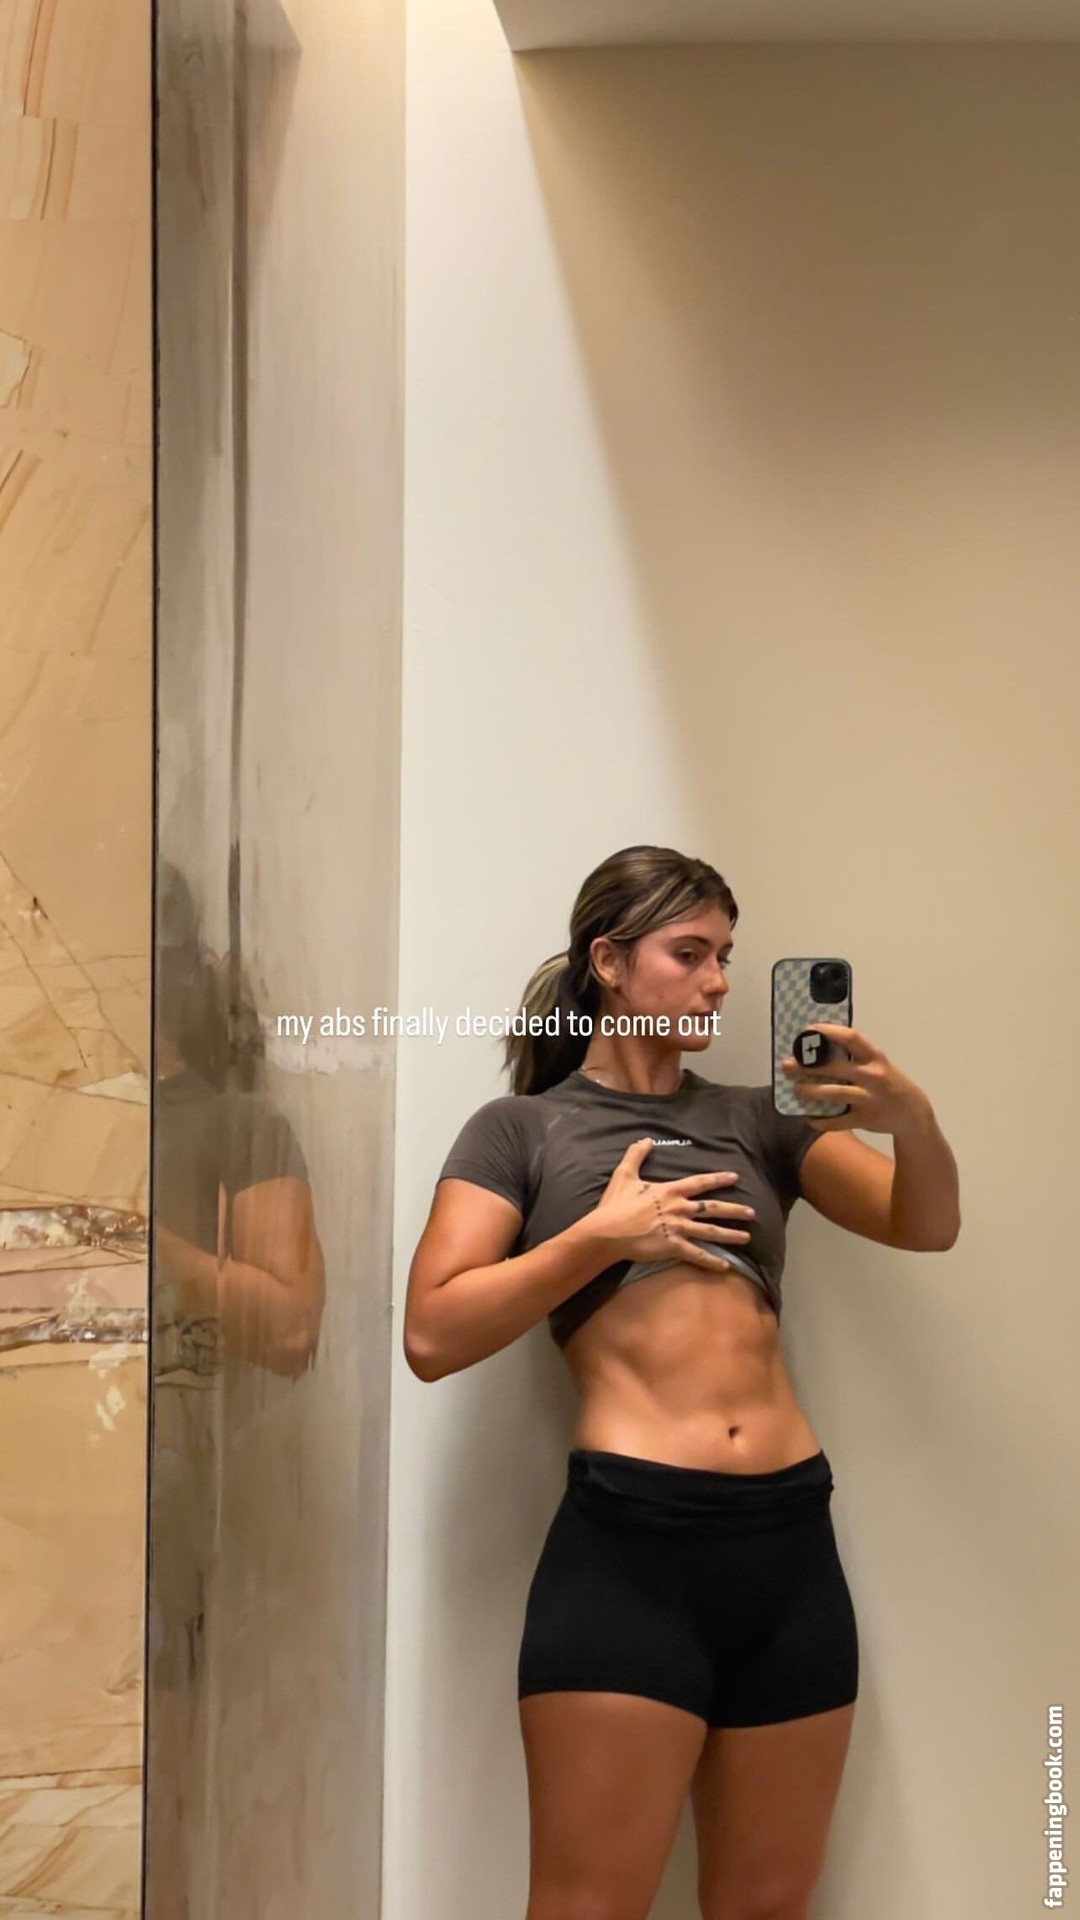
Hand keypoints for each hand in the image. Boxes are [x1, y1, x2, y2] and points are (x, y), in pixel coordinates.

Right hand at [587, 1138, 755, 1267]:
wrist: (608, 1231)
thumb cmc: (615, 1204)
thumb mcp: (624, 1175)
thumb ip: (636, 1156)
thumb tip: (646, 1139)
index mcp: (670, 1191)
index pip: (700, 1183)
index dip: (718, 1179)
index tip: (735, 1178)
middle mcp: (678, 1208)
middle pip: (712, 1208)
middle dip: (734, 1210)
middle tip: (752, 1212)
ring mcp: (677, 1228)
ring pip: (710, 1231)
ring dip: (730, 1234)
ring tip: (747, 1237)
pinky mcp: (673, 1247)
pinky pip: (697, 1255)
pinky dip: (712, 1261)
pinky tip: (726, 1266)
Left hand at [781, 1023, 931, 1135]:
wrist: (912, 1113)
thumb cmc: (887, 1082)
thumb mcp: (877, 1064)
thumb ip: (854, 1057)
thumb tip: (817, 1050)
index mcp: (875, 1057)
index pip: (851, 1038)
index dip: (828, 1032)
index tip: (808, 1030)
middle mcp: (872, 1076)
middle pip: (835, 1067)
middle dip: (807, 1065)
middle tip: (787, 1064)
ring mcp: (868, 1098)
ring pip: (834, 1093)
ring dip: (810, 1091)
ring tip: (795, 1089)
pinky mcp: (865, 1119)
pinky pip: (838, 1121)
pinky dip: (821, 1121)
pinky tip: (809, 1118)